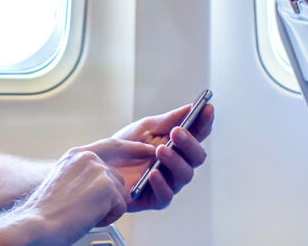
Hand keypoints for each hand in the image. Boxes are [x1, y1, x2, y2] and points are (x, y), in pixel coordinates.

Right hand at [18, 149, 129, 244]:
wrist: (37, 224)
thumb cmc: (45, 211)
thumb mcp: (64, 182)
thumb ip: (84, 175)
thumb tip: (103, 183)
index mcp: (76, 155)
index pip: (112, 145)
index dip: (132, 147)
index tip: (146, 149)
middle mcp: (88, 159)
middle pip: (117, 179)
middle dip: (109, 198)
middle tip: (84, 210)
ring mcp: (99, 171)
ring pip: (120, 195)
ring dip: (106, 209)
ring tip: (82, 213)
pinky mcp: (107, 188)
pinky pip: (121, 208)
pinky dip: (107, 218)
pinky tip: (88, 218)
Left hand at [100, 102, 215, 211]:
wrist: (101, 167)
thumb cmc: (126, 147)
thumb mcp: (145, 128)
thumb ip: (168, 120)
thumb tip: (191, 107)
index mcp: (178, 145)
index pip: (199, 134)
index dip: (205, 122)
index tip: (207, 108)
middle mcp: (179, 164)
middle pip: (197, 156)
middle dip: (189, 143)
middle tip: (177, 132)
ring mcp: (170, 182)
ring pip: (185, 175)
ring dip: (175, 161)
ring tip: (161, 150)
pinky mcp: (156, 199)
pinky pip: (166, 195)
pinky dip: (161, 183)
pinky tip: (153, 173)